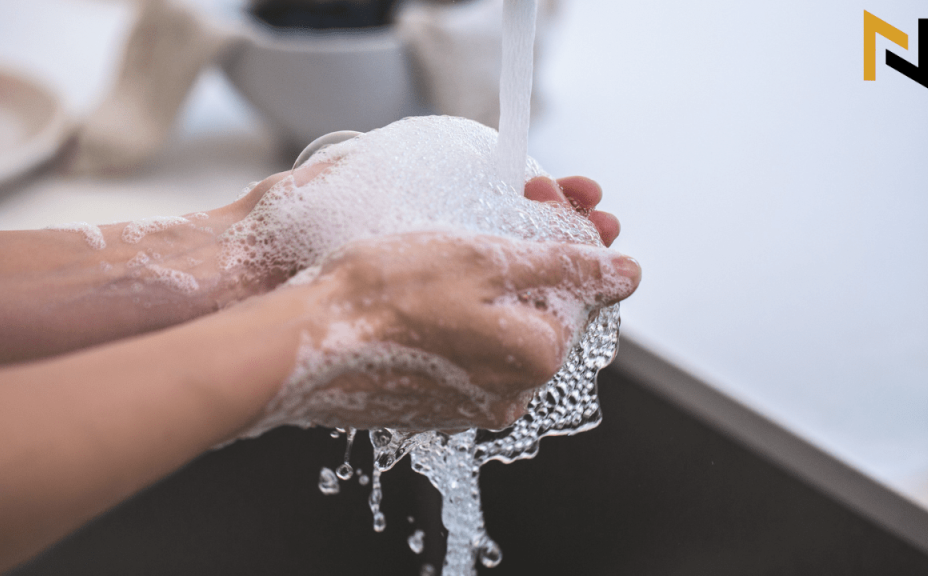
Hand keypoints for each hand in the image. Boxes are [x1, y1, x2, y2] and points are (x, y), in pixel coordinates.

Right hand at [254, 231, 639, 431]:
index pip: (577, 293)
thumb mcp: (486, 257)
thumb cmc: (385, 294)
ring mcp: (467, 407)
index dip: (559, 238)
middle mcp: (509, 394)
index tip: (536, 199)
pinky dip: (453, 320)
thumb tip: (626, 271)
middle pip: (539, 314)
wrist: (301, 343)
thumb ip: (566, 263)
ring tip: (448, 249)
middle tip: (499, 212)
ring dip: (487, 289)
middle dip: (526, 261)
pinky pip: (460, 356)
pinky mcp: (429, 408)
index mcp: (536, 358)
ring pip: (497, 333)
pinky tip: (421, 291)